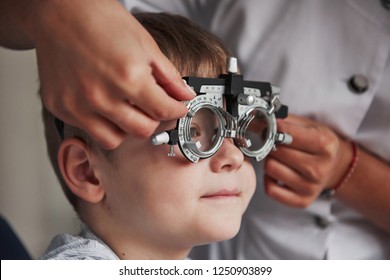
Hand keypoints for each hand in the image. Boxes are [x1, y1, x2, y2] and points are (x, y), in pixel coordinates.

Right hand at [25, 0, 194, 148]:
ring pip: (115, 139)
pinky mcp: (61, 108)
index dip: (176, 111)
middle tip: (152, 108)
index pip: (163, 111)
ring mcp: (78, 105)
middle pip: (142, 130)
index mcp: (128, 76)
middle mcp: (102, 96)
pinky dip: (102, 123)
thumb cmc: (101, 21)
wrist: (59, 11)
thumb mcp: (145, 44)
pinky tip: (104, 104)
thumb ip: (168, 76)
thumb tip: (185, 95)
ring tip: (126, 109)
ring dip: (127, 127)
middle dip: (154, 119)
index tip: (177, 108)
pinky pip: (89, 131)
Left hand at [264, 115, 352, 207]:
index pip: (285, 133)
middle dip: (272, 145)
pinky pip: (271, 189)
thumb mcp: (309, 125)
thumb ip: (284, 120)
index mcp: (324, 145)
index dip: (274, 129)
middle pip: (276, 152)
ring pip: (270, 169)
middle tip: (277, 144)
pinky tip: (278, 173)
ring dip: (270, 161)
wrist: (336, 167)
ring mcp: (310, 187)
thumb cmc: (319, 144)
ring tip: (280, 158)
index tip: (273, 128)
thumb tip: (256, 120)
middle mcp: (319, 168)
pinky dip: (269, 179)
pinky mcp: (302, 201)